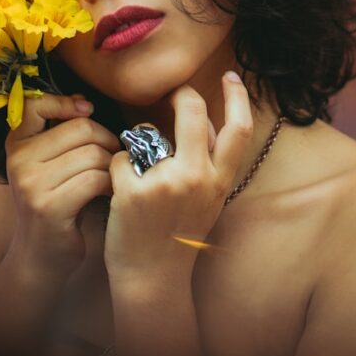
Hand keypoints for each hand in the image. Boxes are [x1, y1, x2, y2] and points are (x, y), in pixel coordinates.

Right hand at [4, 93, 120, 279]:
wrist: (41, 256)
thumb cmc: (57, 201)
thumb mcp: (49, 162)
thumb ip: (61, 133)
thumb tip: (86, 102)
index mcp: (17, 143)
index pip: (36, 104)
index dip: (67, 103)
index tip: (87, 112)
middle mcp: (18, 160)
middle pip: (81, 128)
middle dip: (107, 141)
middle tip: (112, 158)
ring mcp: (31, 184)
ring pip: (93, 155)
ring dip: (112, 167)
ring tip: (110, 179)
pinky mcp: (48, 207)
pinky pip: (94, 180)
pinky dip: (110, 185)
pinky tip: (108, 195)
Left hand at [104, 73, 252, 287]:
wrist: (153, 279)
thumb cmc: (178, 237)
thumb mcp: (208, 201)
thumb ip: (209, 165)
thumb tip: (199, 125)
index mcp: (219, 181)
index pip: (238, 129)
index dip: (238, 97)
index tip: (231, 77)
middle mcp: (196, 179)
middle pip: (193, 112)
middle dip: (182, 95)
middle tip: (174, 94)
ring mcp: (163, 184)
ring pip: (146, 133)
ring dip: (138, 145)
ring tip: (138, 173)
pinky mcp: (132, 192)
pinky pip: (119, 157)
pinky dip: (116, 169)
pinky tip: (120, 191)